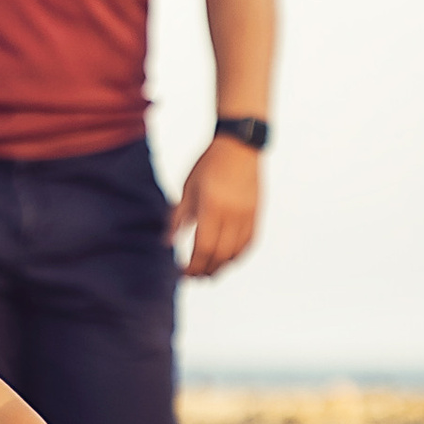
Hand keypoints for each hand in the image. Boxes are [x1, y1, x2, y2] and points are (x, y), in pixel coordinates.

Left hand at [173, 134, 261, 278]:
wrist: (240, 146)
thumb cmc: (209, 164)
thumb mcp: (188, 189)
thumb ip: (178, 218)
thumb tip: (166, 243)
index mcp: (212, 208)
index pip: (203, 249)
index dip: (192, 266)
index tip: (182, 273)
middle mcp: (233, 215)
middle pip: (220, 256)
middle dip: (205, 271)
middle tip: (193, 277)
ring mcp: (248, 216)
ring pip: (236, 253)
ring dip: (221, 267)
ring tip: (208, 272)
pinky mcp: (257, 214)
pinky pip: (249, 244)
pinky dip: (237, 256)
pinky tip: (227, 259)